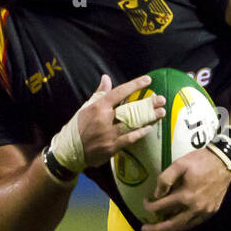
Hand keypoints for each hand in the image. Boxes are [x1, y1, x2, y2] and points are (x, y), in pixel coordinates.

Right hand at [51, 74, 165, 171]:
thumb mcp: (86, 107)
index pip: (119, 92)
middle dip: (148, 104)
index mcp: (98, 107)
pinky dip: (140, 133)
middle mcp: (104, 119)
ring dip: (149, 119)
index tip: (148, 80)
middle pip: (130, 109)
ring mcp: (109, 134)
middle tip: (162, 100)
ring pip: (133, 124)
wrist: (69, 152)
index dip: (134, 85)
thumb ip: (99, 93)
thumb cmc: (77, 127)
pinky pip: (130, 139)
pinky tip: (149, 128)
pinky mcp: (112, 147)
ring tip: (161, 113)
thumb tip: (106, 78)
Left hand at [143, 146, 230, 230]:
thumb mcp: (179, 164)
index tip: (145, 201)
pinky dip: (183, 225)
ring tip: (158, 229)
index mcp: (185, 196)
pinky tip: (176, 223)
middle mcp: (195, 208)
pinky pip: (194, 223)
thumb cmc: (200, 161)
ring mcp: (204, 212)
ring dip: (169, 230)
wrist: (223, 161)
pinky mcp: (211, 212)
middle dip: (156, 229)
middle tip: (145, 229)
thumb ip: (165, 179)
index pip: (161, 207)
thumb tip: (156, 195)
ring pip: (183, 227)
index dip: (149, 205)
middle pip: (171, 224)